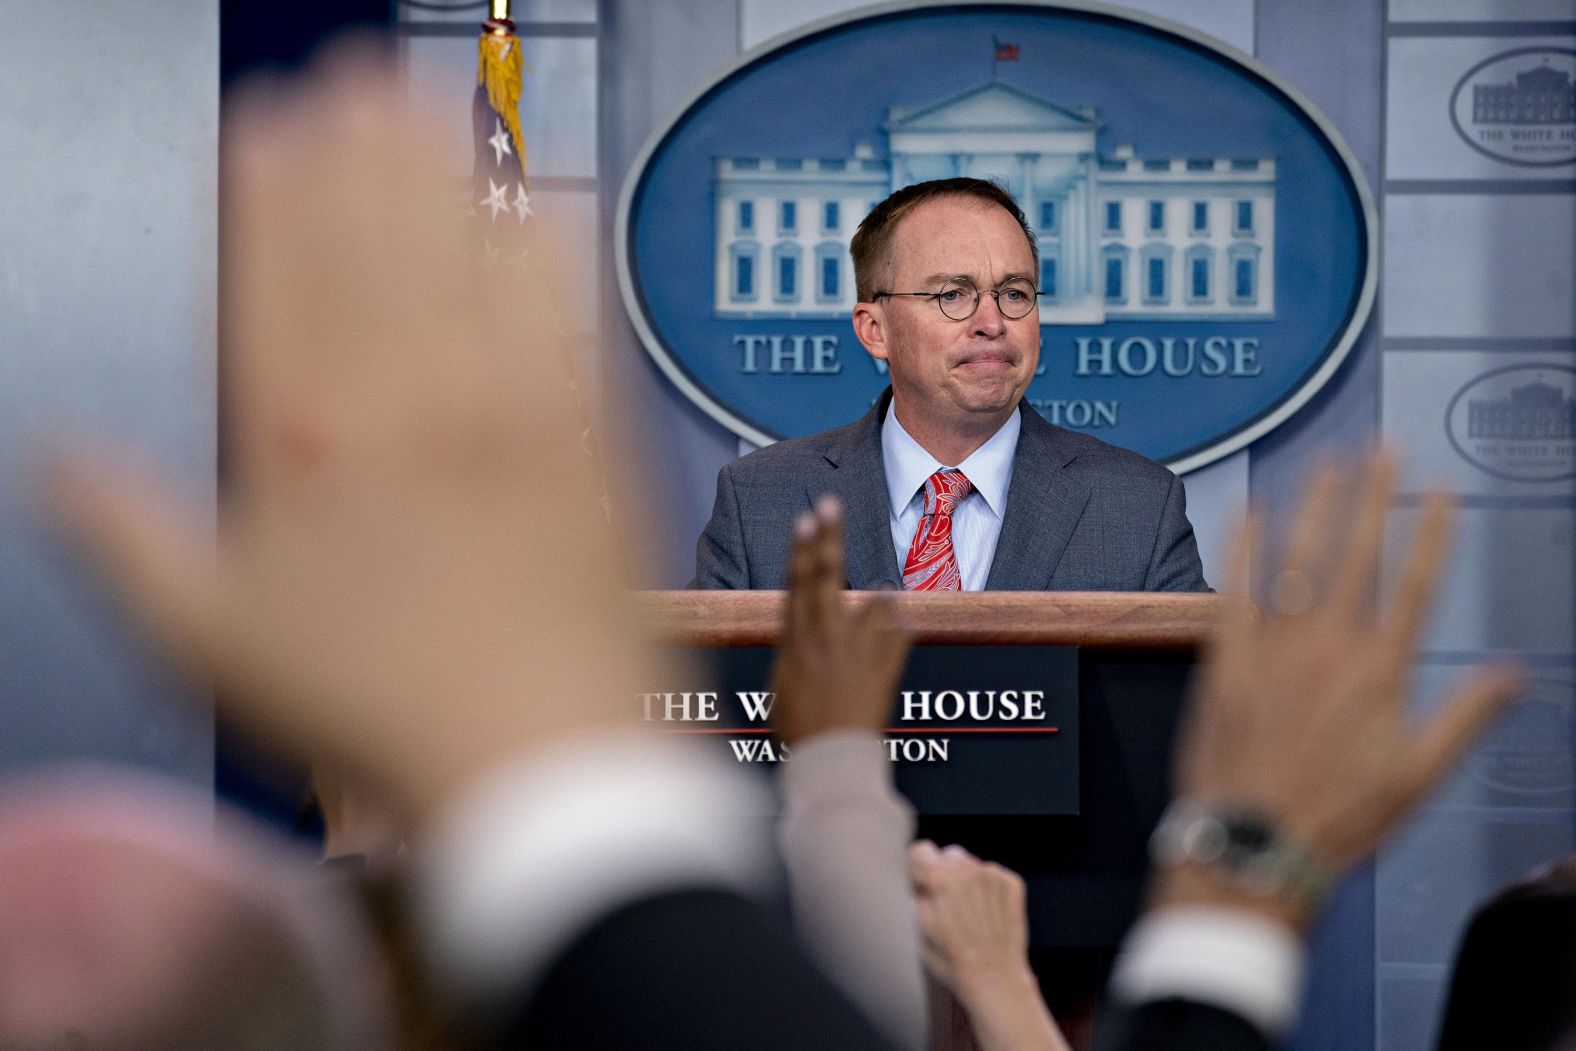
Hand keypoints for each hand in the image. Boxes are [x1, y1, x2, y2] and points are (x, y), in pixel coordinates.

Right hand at [47, 52, 667, 820]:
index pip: (280, 268)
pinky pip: (566, 312)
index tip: (275, 128)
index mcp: (305, 436)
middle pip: (375, 234)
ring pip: (468, 250)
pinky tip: (534, 202)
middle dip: (359, 145)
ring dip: (443, 166)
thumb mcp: (211, 639)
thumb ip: (128, 534)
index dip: (277, 184)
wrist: (538, 758)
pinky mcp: (592, 433)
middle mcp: (408, 397)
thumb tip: (61, 460)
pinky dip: (544, 246)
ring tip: (426, 103)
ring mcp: (512, 407)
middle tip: (356, 80)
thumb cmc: (375, 710)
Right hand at [769, 498, 910, 744]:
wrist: (832, 761)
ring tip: (881, 596)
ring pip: (874, 601)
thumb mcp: (781, 682)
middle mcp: (827, 639)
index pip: (798, 584)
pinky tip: (902, 617)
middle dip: (827, 537)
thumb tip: (798, 617)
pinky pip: (900, 632)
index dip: (801, 548)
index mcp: (796, 642)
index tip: (806, 517)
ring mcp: (859, 651)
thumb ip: (794, 645)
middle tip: (829, 504)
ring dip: (878, 595)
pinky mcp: (886, 668)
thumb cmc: (798, 728)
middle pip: (827, 576)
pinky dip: (901, 622)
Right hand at [909, 840, 1030, 994]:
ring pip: (971, 865)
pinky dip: (988, 889)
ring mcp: (994, 875)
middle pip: (948, 856)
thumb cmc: (952, 961)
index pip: (921, 850)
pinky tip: (986, 915)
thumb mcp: (918, 929)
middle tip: (947, 906)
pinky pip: (992, 875)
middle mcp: (969, 869)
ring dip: (967, 882)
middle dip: (945, 875)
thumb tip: (917, 878)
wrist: (994, 980)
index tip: (923, 887)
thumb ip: (916, 894)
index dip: (918, 870)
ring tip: (970, 915)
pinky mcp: (1013, 884)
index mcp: (941, 879)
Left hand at [1164, 452, 1522, 923]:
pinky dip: (1242, 547)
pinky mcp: (1224, 659)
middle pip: (1355, 556)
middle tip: (1380, 448)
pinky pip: (1233, 589)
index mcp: (1381, 672)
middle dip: (1371, 496)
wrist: (1254, 843)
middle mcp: (1327, 649)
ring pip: (1295, 561)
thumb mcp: (1419, 775)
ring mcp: (1272, 649)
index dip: (1430, 532)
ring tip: (1325, 462)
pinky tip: (1249, 510)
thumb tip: (1512, 675)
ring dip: (1312, 506)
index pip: (1415, 584)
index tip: (1439, 489)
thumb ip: (1465, 715)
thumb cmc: (1337, 817)